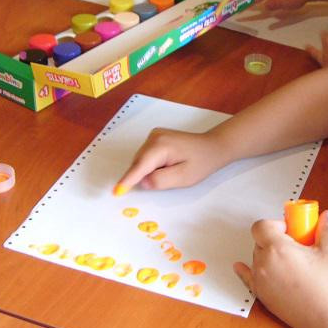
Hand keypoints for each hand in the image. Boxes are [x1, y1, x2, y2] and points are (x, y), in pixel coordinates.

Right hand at [115, 128, 229, 192]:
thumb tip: (142, 182)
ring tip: (172, 168)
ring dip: (150, 170)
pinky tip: (168, 164)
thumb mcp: (183, 178)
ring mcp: (153, 135)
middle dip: (146, 175)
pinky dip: (151, 164)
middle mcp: (153, 137)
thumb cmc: (201, 162)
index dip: (128, 180)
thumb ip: (161, 180)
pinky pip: (145, 157)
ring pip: (141, 161)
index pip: (139, 167)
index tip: (116, 191)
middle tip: (171, 176)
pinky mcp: (155, 138)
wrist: (212, 147)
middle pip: (138, 164)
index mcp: (160, 146)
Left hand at [234, 211, 327, 327]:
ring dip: (268, 254)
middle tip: (295, 245)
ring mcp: (259, 280)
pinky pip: (247, 277)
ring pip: (256, 257)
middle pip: (259, 240)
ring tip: (290, 262)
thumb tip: (326, 216)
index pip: (261, 226)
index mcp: (278, 248)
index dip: (274, 224)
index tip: (290, 230)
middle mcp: (263, 263)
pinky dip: (245, 270)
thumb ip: (324, 230)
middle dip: (274, 238)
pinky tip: (240, 266)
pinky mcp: (261, 295)